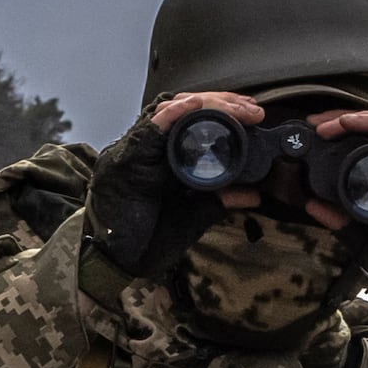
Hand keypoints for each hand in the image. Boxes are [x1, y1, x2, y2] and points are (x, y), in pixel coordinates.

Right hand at [90, 90, 262, 279]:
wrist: (112, 264)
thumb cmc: (143, 242)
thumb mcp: (190, 219)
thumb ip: (218, 202)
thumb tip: (254, 195)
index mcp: (165, 160)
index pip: (193, 122)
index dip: (224, 112)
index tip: (253, 114)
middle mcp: (149, 151)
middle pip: (183, 110)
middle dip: (220, 103)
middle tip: (250, 108)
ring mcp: (135, 153)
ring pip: (167, 112)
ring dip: (203, 104)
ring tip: (233, 106)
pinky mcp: (124, 162)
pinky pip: (147, 131)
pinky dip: (170, 115)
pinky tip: (193, 105)